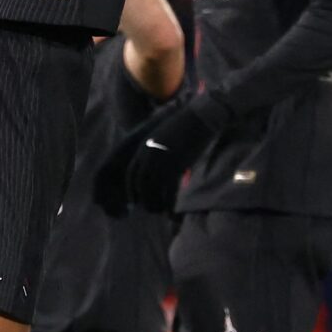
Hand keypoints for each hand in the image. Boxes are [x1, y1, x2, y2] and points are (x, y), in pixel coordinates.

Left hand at [93, 94, 229, 215]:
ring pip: (153, 191)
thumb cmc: (183, 127)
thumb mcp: (162, 139)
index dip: (132, 190)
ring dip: (155, 204)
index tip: (135, 200)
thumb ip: (155, 154)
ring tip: (160, 211)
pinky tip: (171, 213)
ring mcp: (162, 162)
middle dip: (143, 200)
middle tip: (150, 209)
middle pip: (140, 185)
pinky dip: (169, 204)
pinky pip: (169, 192)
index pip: (131, 175)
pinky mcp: (177, 167)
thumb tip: (154, 171)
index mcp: (143, 148)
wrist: (199, 118)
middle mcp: (149, 157)